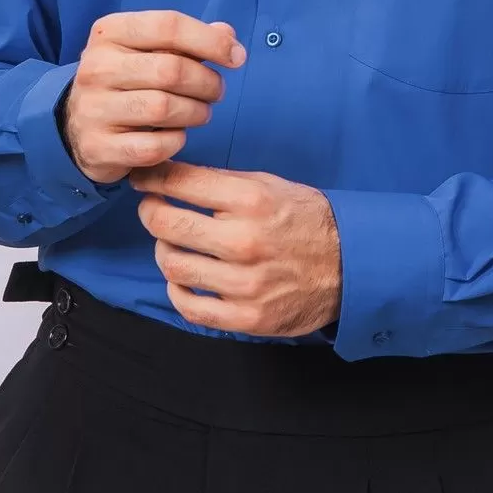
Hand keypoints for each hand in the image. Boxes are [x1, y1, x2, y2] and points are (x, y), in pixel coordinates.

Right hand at [60, 10, 246, 185]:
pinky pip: (155, 146)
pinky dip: (176, 142)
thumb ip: (188, 40)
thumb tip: (228, 35)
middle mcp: (96, 67)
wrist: (75, 125)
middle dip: (207, 83)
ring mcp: (93, 108)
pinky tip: (176, 135)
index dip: (211, 41)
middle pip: (172, 70)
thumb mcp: (147, 50)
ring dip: (196, 113)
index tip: (237, 57)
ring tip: (200, 112)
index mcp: (109, 32)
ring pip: (165, 108)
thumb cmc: (125, 80)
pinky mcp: (99, 147)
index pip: (169, 25)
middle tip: (217, 91)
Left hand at [127, 160, 341, 338]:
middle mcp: (245, 241)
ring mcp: (245, 283)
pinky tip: (185, 280)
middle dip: (150, 212)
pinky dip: (178, 291)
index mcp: (251, 201)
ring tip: (173, 244)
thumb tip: (169, 176)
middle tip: (152, 209)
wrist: (350, 265)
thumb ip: (221, 183)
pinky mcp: (247, 316)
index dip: (151, 179)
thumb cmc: (305, 220)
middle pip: (165, 225)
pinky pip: (189, 307)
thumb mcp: (270, 186)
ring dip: (164, 251)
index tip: (142, 180)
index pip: (180, 183)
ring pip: (172, 266)